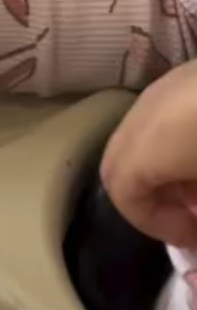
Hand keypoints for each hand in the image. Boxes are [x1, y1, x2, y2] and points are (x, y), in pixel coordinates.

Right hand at [101, 60, 196, 247]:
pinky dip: (178, 140)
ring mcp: (168, 84)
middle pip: (120, 161)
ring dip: (163, 168)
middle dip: (149, 197)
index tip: (192, 238)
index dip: (156, 226)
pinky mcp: (191, 71)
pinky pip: (166, 113)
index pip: (125, 195)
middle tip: (188, 215)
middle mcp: (146, 112)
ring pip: (141, 135)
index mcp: (149, 145)